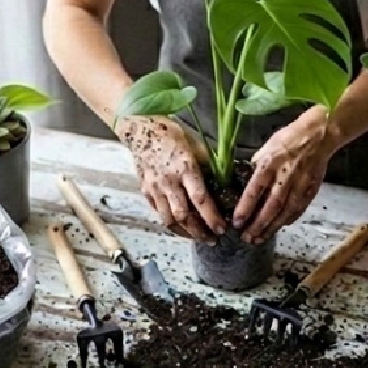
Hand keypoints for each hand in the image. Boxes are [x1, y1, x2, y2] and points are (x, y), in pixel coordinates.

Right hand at [117, 116, 225, 241]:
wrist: (140, 128)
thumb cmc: (171, 134)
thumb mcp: (196, 145)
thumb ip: (209, 165)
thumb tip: (226, 182)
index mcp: (185, 168)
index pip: (200, 199)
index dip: (212, 217)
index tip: (222, 228)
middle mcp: (168, 181)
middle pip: (183, 216)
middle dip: (199, 232)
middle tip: (212, 239)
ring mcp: (154, 187)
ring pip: (168, 219)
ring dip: (184, 233)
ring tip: (197, 237)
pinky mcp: (146, 190)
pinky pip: (158, 212)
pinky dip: (170, 222)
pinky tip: (180, 226)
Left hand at [235, 116, 340, 243]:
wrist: (318, 135)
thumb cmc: (289, 138)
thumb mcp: (267, 146)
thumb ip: (257, 165)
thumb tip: (245, 180)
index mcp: (270, 163)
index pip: (255, 190)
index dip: (245, 208)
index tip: (237, 222)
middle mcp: (285, 177)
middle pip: (270, 207)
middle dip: (258, 225)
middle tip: (246, 238)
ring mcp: (300, 185)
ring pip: (285, 212)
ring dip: (272, 228)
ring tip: (260, 239)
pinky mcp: (311, 189)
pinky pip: (299, 209)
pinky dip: (288, 220)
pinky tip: (279, 227)